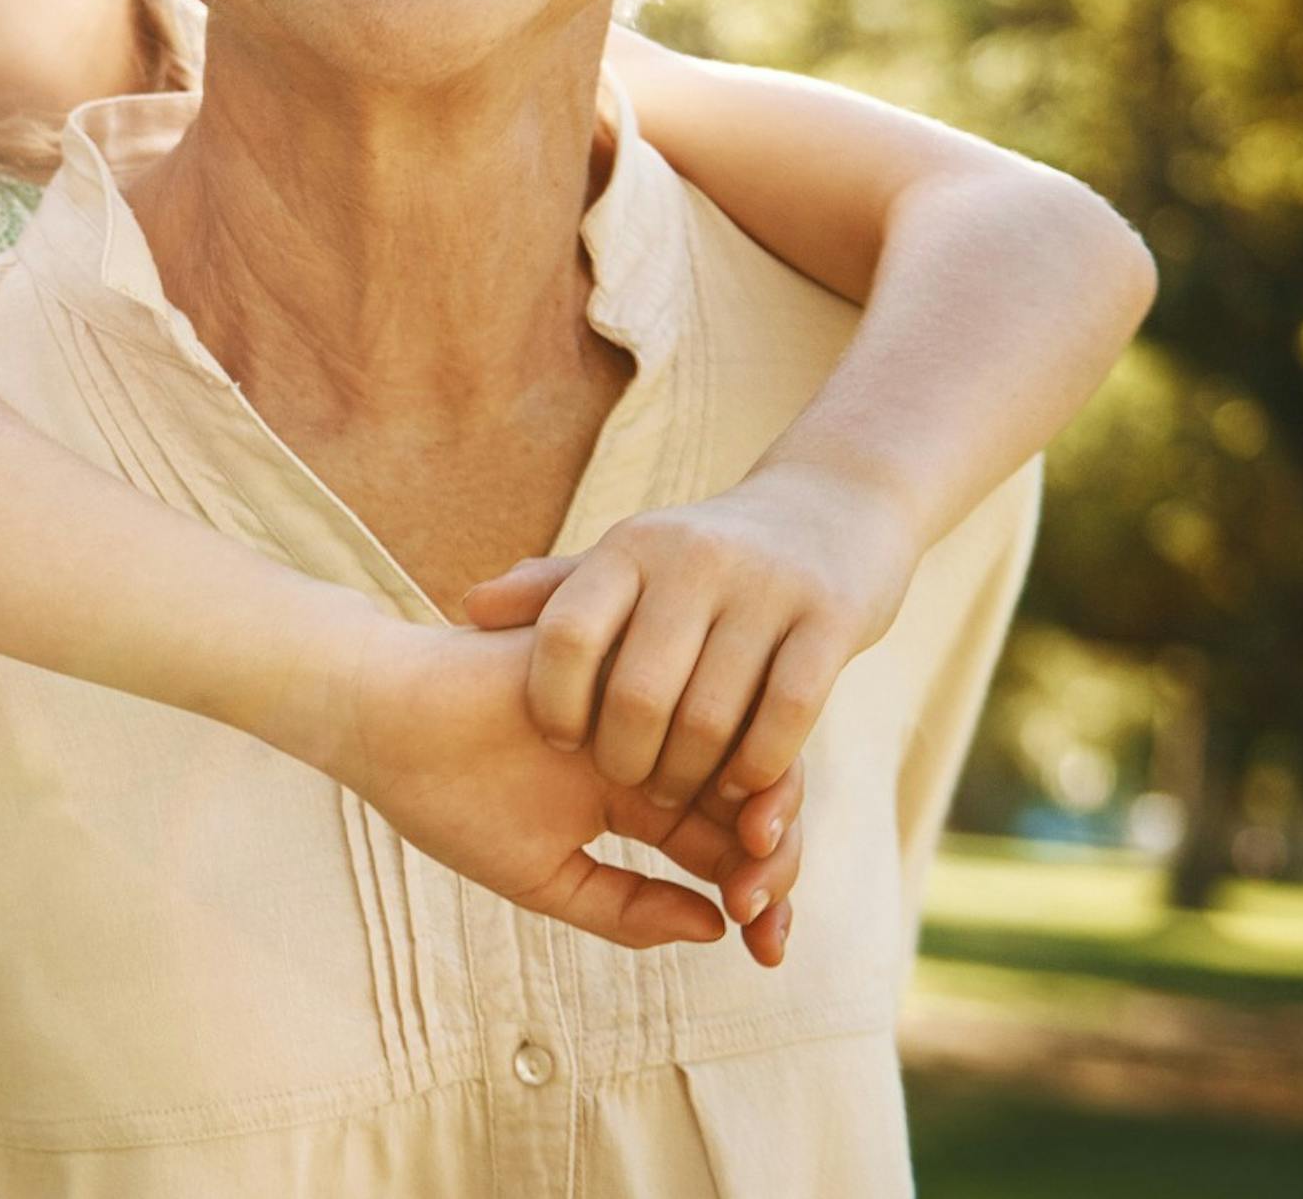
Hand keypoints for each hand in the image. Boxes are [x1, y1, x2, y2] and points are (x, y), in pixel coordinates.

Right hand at [309, 621, 804, 964]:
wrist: (384, 715)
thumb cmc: (447, 798)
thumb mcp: (542, 875)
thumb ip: (625, 908)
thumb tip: (717, 928)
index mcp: (636, 797)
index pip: (720, 844)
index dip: (758, 897)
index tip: (768, 950)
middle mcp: (655, 745)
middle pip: (746, 799)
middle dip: (773, 859)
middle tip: (767, 907)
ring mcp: (647, 700)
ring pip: (740, 749)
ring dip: (766, 808)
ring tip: (757, 857)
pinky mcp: (636, 659)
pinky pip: (708, 697)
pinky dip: (735, 750)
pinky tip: (739, 802)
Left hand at [454, 462, 916, 813]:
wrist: (833, 505)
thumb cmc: (705, 557)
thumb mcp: (629, 560)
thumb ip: (554, 591)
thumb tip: (469, 608)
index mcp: (630, 548)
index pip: (567, 635)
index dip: (554, 702)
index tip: (559, 741)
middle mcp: (692, 561)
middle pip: (638, 694)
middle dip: (628, 761)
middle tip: (631, 790)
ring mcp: (766, 588)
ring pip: (712, 716)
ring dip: (691, 777)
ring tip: (680, 797)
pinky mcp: (831, 619)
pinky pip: (788, 715)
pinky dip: (759, 767)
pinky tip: (743, 788)